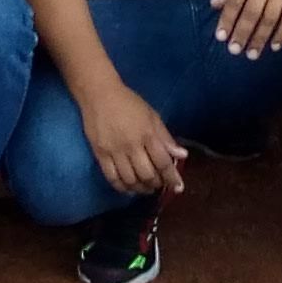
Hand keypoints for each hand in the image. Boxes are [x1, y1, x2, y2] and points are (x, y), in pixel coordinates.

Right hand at [80, 81, 188, 196]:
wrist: (99, 94)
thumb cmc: (129, 103)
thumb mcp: (152, 116)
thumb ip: (166, 138)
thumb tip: (182, 155)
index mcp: (147, 134)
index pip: (163, 162)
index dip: (172, 177)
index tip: (178, 187)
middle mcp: (131, 145)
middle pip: (147, 174)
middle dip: (156, 184)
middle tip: (159, 184)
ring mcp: (114, 151)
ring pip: (130, 180)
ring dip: (141, 188)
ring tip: (146, 187)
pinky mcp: (100, 155)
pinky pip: (112, 178)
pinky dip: (122, 188)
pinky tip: (129, 188)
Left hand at [212, 0, 281, 57]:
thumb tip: (214, 4)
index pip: (235, 0)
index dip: (227, 19)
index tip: (221, 37)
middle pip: (251, 12)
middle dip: (242, 33)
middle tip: (235, 51)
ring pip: (270, 17)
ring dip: (260, 37)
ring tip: (252, 54)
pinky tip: (275, 46)